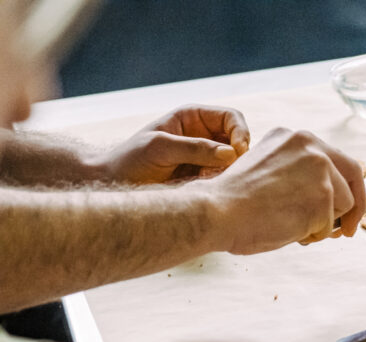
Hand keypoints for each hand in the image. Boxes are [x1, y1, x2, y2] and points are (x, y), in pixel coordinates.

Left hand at [95, 106, 251, 183]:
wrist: (115, 186)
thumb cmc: (131, 161)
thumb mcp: (160, 148)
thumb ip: (195, 148)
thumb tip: (231, 153)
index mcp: (193, 117)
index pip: (231, 117)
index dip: (240, 132)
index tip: (237, 152)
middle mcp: (203, 135)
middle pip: (238, 140)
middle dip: (237, 155)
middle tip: (226, 171)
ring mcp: (205, 158)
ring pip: (235, 162)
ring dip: (229, 172)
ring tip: (207, 180)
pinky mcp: (205, 178)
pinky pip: (225, 178)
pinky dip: (222, 184)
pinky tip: (204, 188)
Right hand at [200, 127, 365, 253]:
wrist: (216, 211)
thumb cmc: (235, 201)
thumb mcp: (271, 171)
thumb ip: (301, 175)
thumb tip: (336, 197)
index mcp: (295, 138)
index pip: (338, 159)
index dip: (348, 185)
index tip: (348, 205)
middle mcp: (311, 146)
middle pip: (354, 175)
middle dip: (355, 205)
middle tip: (348, 228)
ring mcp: (320, 169)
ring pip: (344, 204)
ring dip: (325, 223)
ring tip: (292, 227)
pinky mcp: (324, 194)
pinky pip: (331, 224)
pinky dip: (314, 234)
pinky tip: (288, 229)